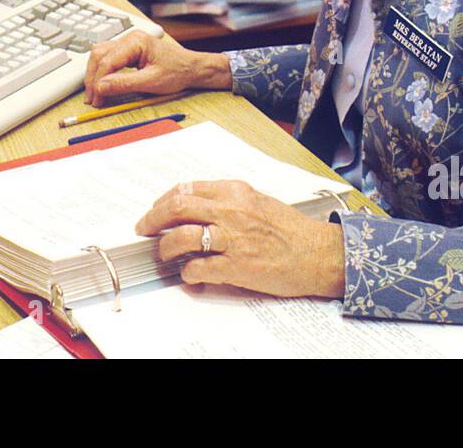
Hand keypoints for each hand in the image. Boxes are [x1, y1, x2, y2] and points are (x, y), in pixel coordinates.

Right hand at [83, 30, 229, 106]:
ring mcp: (128, 43)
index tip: (96, 99)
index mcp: (136, 42)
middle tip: (93, 99)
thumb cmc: (177, 71)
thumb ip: (124, 84)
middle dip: (93, 78)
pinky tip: (101, 83)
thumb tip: (101, 87)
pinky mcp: (128, 50)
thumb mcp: (151, 82)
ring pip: (100, 55)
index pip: (107, 61)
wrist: (191, 68)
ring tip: (94, 94)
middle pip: (99, 55)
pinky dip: (102, 71)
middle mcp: (129, 38)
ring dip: (95, 74)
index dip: (98, 81)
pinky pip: (108, 57)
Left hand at [134, 180, 345, 298]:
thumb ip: (227, 201)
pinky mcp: (237, 266)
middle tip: (145, 229)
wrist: (317, 253)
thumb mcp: (257, 200)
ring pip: (182, 237)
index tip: (156, 210)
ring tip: (165, 254)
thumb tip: (195, 207)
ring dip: (166, 247)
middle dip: (153, 219)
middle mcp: (231, 211)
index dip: (164, 200)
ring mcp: (233, 239)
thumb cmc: (290, 229)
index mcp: (235, 191)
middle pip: (177, 207)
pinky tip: (190, 274)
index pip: (187, 188)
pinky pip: (198, 268)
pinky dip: (187, 273)